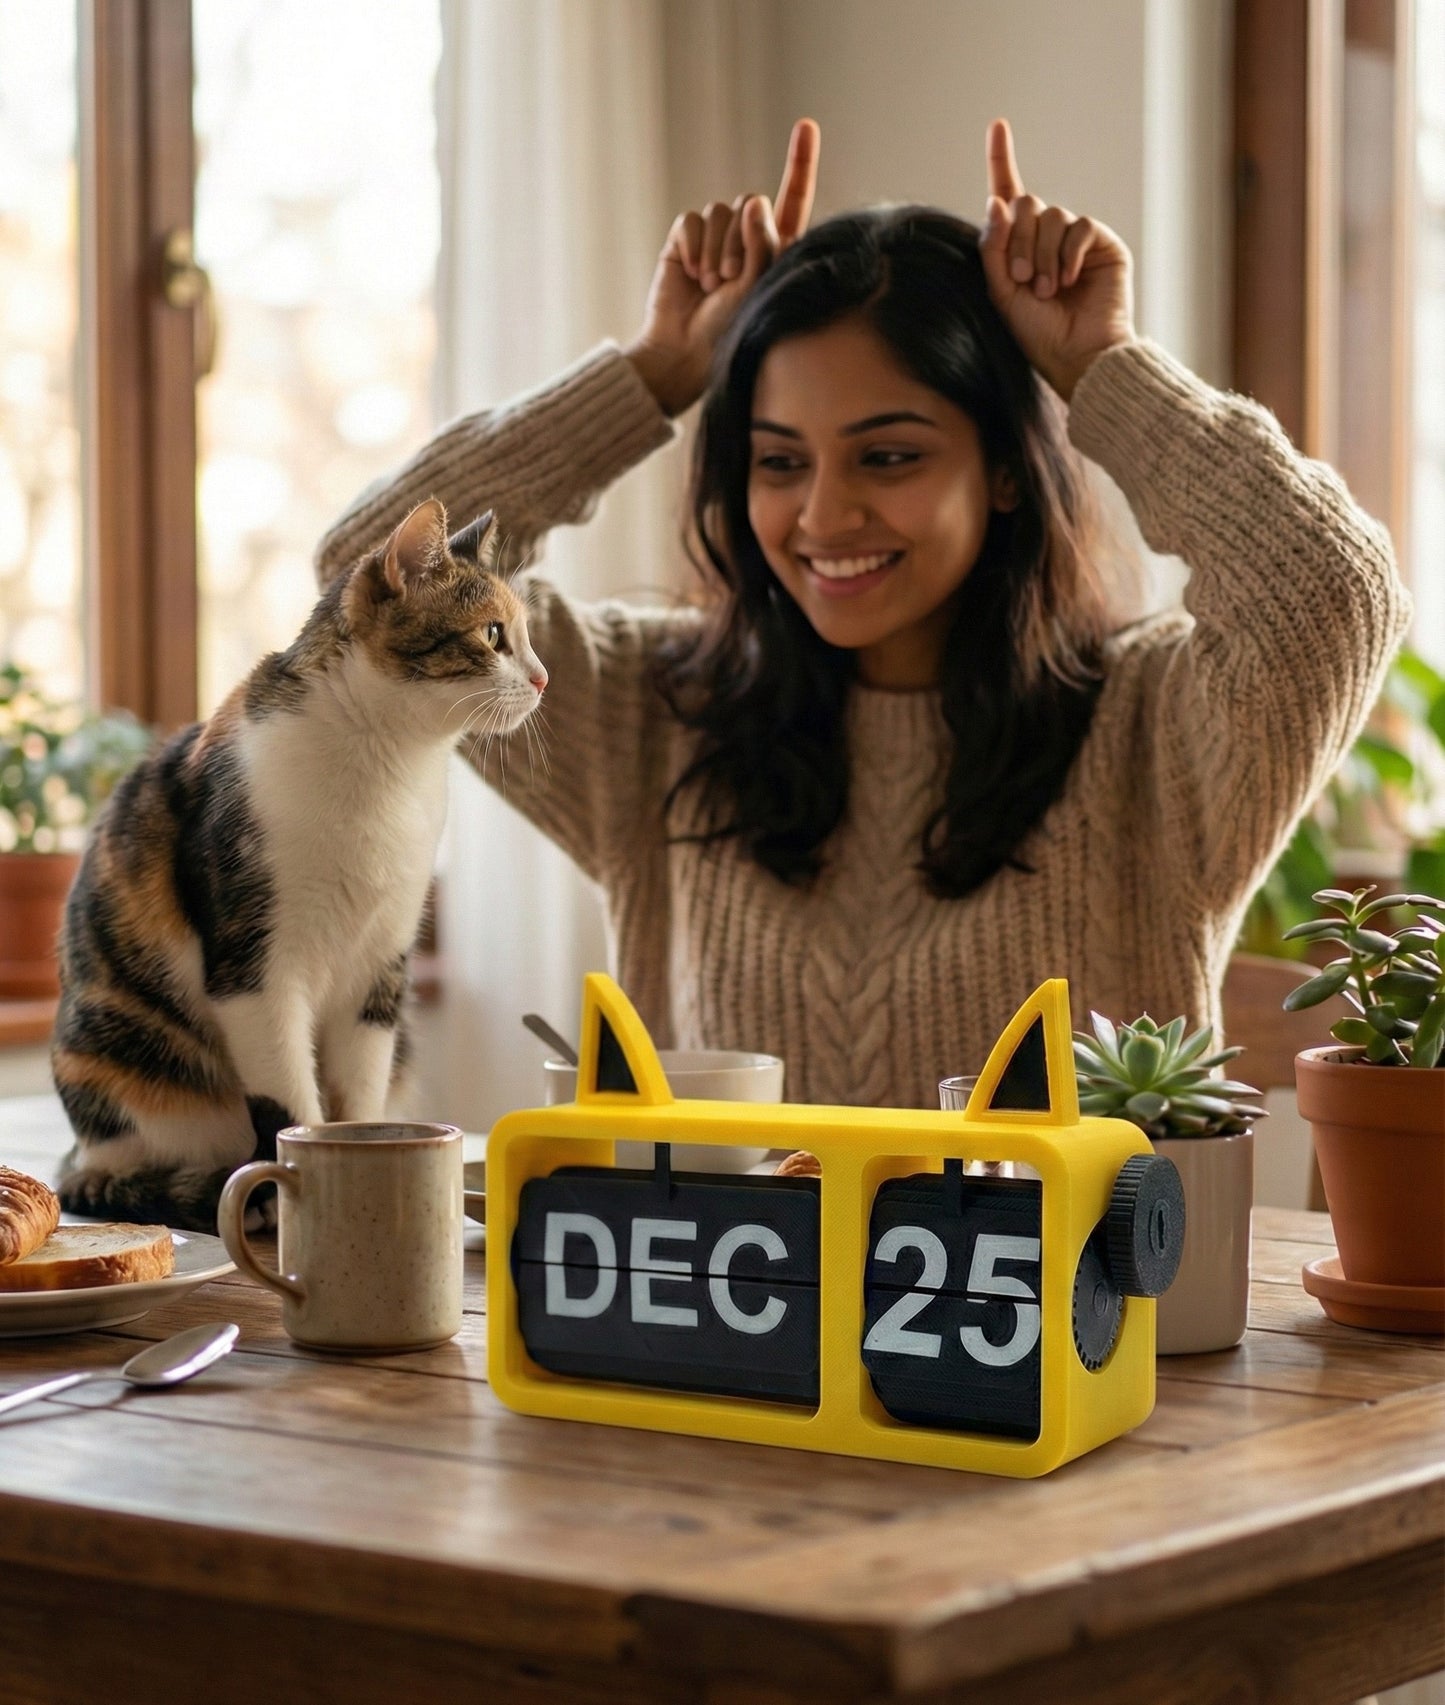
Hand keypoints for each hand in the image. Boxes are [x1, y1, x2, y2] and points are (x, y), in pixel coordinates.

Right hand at [625, 119, 818, 416]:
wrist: (683, 352)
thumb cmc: (729, 330)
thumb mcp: (758, 289)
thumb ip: (763, 245)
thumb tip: (755, 201)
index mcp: (776, 249)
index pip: (793, 200)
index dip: (799, 163)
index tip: (806, 126)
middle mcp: (747, 239)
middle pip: (750, 203)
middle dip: (740, 241)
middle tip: (730, 281)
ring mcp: (715, 239)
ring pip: (720, 212)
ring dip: (716, 249)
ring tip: (711, 285)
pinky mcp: (685, 241)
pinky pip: (692, 220)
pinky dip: (692, 246)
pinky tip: (691, 275)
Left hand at [978, 119, 1135, 402]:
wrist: (1077, 357)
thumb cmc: (1037, 335)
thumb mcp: (1001, 293)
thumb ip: (993, 248)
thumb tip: (998, 201)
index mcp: (1018, 247)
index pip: (1008, 197)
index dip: (1002, 161)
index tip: (998, 126)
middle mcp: (1046, 238)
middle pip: (1026, 205)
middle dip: (1019, 242)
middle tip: (1022, 281)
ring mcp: (1075, 239)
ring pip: (1051, 214)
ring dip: (1042, 254)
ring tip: (1047, 291)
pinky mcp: (1101, 243)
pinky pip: (1079, 226)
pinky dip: (1068, 253)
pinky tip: (1069, 280)